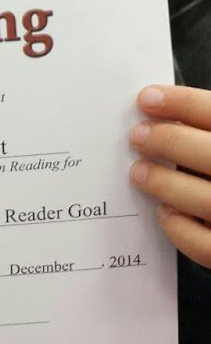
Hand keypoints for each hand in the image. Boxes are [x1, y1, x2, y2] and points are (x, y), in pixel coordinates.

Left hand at [130, 84, 210, 267]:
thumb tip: (175, 117)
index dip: (183, 103)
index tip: (147, 98)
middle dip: (169, 142)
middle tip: (138, 136)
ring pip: (206, 200)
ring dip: (165, 183)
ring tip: (140, 172)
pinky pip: (205, 245)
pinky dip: (179, 228)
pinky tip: (165, 212)